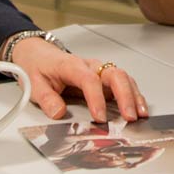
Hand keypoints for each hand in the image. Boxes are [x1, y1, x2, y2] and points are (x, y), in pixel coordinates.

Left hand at [11, 38, 146, 120]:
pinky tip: (140, 109)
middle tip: (129, 116)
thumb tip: (58, 112)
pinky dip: (134, 96)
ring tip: (140, 115)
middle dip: (125, 96)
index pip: (89, 80)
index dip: (97, 99)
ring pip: (124, 78)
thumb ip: (47, 98)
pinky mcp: (105, 78)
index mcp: (72, 65)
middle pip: (115, 75)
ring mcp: (100, 70)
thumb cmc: (38, 67)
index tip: (100, 118)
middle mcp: (91, 66)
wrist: (38, 55)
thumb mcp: (34, 84)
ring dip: (134, 96)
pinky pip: (124, 84)